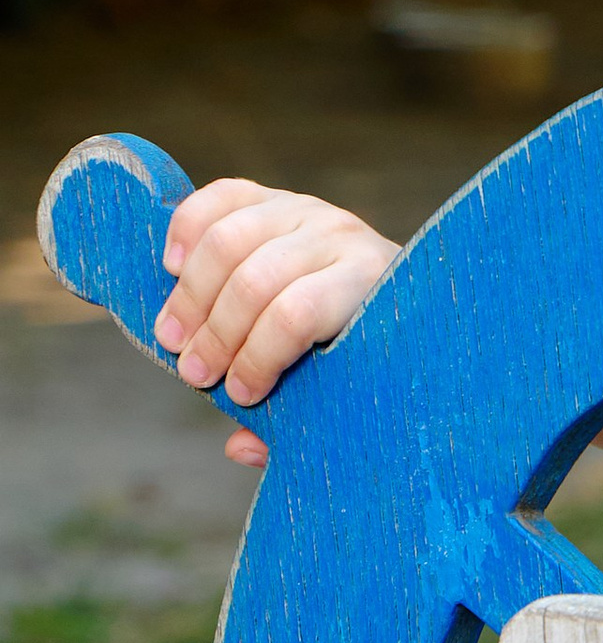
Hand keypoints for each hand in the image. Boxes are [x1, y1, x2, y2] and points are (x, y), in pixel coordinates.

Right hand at [154, 179, 400, 461]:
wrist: (390, 289)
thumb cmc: (360, 352)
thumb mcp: (348, 390)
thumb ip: (301, 420)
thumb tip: (240, 446)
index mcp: (368, 284)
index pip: (297, 315)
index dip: (256, 358)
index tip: (237, 395)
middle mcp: (340, 236)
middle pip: (255, 281)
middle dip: (215, 335)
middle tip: (193, 373)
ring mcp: (305, 209)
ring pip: (228, 240)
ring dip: (190, 296)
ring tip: (172, 337)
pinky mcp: (273, 197)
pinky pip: (219, 198)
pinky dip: (186, 229)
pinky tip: (173, 269)